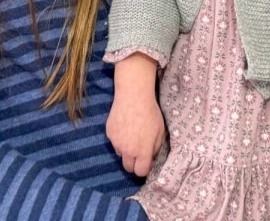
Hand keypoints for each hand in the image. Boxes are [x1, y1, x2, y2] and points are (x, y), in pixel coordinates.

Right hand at [107, 57, 165, 176]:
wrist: (134, 96)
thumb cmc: (150, 113)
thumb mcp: (160, 131)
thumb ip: (156, 148)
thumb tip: (150, 157)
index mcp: (142, 152)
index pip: (140, 172)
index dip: (144, 168)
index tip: (146, 163)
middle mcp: (128, 150)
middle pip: (128, 168)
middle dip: (134, 163)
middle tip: (138, 153)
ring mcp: (116, 142)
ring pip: (120, 154)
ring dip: (126, 150)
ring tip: (132, 135)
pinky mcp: (109, 134)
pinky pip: (114, 142)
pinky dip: (119, 139)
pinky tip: (125, 126)